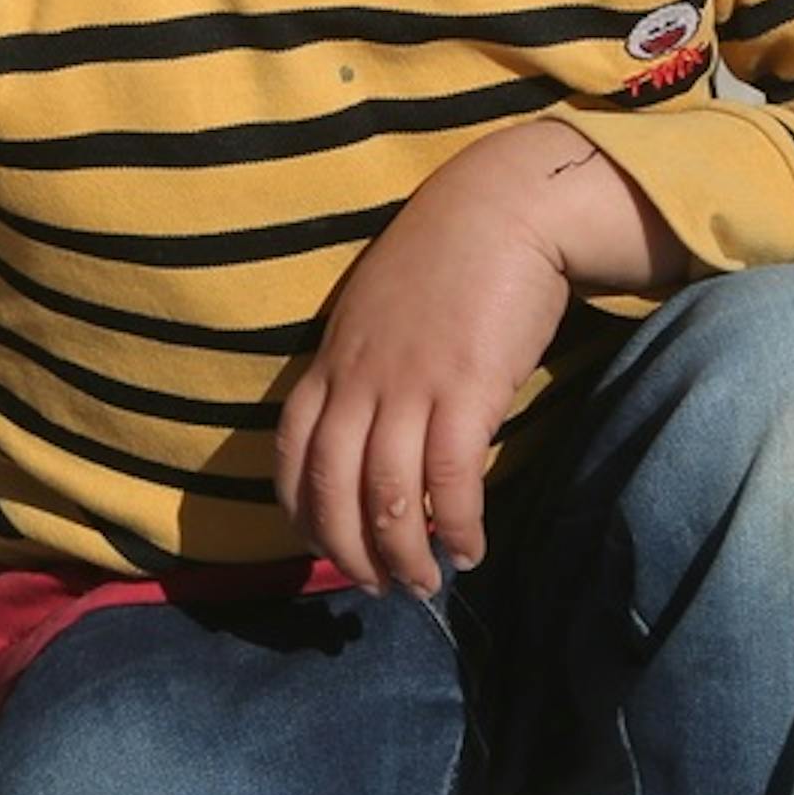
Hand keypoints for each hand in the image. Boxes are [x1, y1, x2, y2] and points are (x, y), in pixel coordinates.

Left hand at [269, 120, 682, 596]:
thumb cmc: (445, 259)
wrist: (503, 208)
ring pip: (386, 495)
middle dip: (347, 551)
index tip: (321, 547)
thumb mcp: (377, 312)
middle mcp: (359, 377)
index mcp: (331, 359)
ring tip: (423, 583)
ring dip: (402, 554)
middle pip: (330, 487)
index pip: (291, 451)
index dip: (300, 511)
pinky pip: (450, 479)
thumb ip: (364, 367)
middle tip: (377, 586)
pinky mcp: (467, 389)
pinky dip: (455, 525)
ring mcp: (409, 385)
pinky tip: (469, 548)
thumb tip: (370, 429)